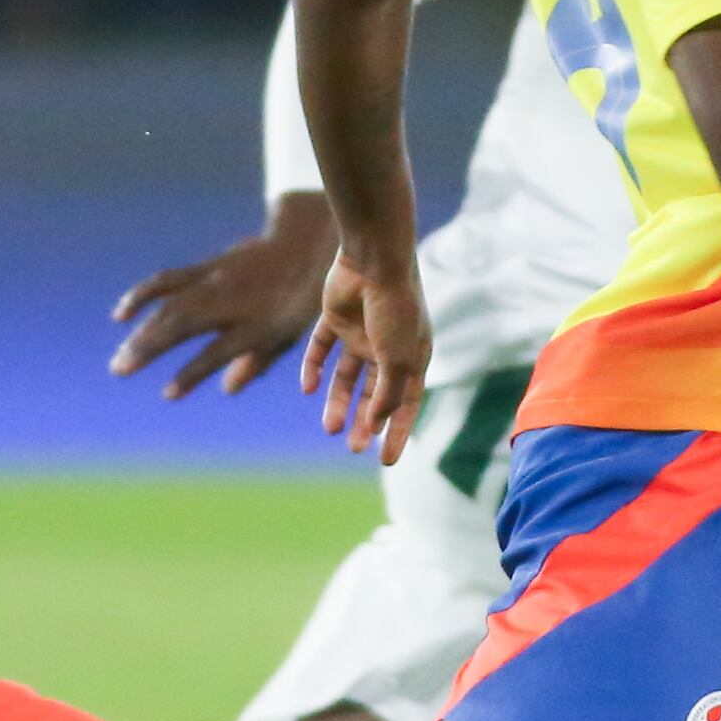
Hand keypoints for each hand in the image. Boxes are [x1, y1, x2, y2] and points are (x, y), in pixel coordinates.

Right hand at [109, 194, 339, 399]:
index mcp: (256, 324)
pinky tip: (122, 314)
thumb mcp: (286, 336)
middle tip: (119, 369)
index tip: (168, 394)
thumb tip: (227, 390)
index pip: (217, 353)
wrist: (300, 245)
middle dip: (148, 347)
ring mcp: (212, 281)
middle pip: (181, 324)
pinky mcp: (202, 268)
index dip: (192, 373)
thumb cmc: (295, 300)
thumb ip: (256, 362)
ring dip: (139, 329)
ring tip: (119, 353)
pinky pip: (166, 282)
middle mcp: (229, 301)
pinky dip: (142, 297)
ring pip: (168, 304)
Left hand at [301, 252, 430, 461]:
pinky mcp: (335, 318)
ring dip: (337, 402)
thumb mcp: (398, 359)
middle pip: (373, 393)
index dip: (397, 432)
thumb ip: (387, 394)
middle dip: (363, 421)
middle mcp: (387, 347)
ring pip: (346, 376)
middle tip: (351, 447)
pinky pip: (321, 348)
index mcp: (412, 357)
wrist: (373, 259)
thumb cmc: (395, 309)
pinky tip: (308, 389)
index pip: (405, 404)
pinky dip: (313, 368)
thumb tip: (375, 422)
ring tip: (328, 427)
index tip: (385, 461)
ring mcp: (360, 332)